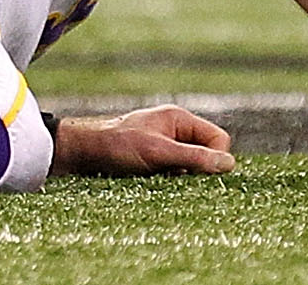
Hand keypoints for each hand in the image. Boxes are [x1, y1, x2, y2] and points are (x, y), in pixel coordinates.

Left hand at [49, 106, 236, 175]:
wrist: (79, 153)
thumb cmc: (116, 146)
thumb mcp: (157, 152)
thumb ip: (193, 157)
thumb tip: (228, 165)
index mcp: (179, 119)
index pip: (218, 139)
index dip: (214, 159)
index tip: (197, 175)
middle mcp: (174, 132)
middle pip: (205, 155)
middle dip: (196, 172)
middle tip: (174, 179)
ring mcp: (163, 148)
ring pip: (189, 169)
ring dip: (179, 181)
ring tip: (156, 182)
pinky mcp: (152, 164)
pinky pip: (172, 177)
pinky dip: (166, 185)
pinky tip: (150, 187)